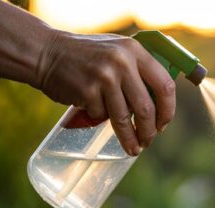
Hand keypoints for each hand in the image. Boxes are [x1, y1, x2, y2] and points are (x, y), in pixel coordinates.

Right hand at [35, 31, 175, 155]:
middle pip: (146, 108)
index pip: (165, 86)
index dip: (167, 110)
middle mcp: (122, 62)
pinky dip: (99, 118)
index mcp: (135, 50)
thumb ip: (138, 70)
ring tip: (133, 149)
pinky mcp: (87, 91)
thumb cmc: (87, 56)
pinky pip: (100, 116)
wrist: (46, 52)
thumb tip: (160, 106)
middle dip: (149, 131)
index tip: (163, 124)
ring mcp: (104, 77)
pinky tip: (93, 112)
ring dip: (130, 138)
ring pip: (124, 118)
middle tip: (148, 142)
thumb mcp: (118, 51)